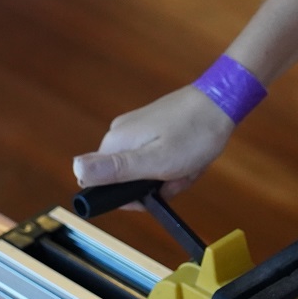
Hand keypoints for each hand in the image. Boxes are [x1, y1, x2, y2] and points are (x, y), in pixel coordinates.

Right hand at [73, 85, 234, 198]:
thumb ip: (115, 169)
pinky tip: (190, 159)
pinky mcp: (152, 130)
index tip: (153, 189)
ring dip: (170, 177)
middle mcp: (120, 136)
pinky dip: (176, 166)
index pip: (101, 185)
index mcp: (115, 143)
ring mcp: (136, 131)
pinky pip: (158, 160)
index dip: (129, 196)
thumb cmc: (193, 133)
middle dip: (155, 186)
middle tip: (178, 175)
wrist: (222, 102)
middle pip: (127, 180)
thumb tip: (75, 168)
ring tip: (188, 166)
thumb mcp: (155, 160)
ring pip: (146, 172)